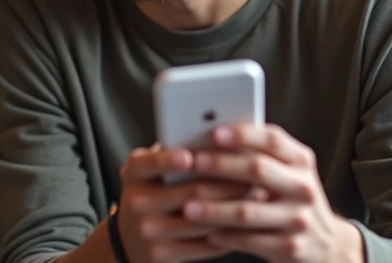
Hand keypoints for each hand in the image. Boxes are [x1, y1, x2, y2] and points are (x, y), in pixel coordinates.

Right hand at [116, 145, 264, 262]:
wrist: (133, 237)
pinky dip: (229, 233)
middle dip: (227, 183)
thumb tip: (223, 140)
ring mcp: (147, 231)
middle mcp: (135, 202)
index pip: (148, 163)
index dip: (167, 160)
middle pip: (189, 192)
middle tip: (255, 175)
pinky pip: (204, 244)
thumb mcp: (155, 170)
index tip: (189, 156)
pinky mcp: (161, 254)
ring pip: (201, 220)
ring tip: (258, 196)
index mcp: (133, 173)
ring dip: (234, 208)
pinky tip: (245, 222)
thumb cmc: (155, 191)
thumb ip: (179, 154)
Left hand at [184, 124, 364, 262]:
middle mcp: (303, 187)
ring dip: (214, 209)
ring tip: (188, 207)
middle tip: (193, 163)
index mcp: (300, 161)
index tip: (214, 132)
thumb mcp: (287, 172)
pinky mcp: (290, 247)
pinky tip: (207, 233)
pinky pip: (250, 240)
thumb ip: (260, 154)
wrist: (327, 245)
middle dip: (222, 165)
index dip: (242, 134)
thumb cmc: (292, 199)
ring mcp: (298, 219)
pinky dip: (226, 236)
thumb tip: (211, 135)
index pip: (272, 139)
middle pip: (258, 170)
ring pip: (248, 211)